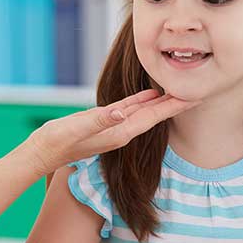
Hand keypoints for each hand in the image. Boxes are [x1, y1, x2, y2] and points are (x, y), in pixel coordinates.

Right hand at [26, 89, 198, 175]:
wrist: (42, 153)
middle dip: (177, 103)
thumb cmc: (57, 141)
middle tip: (199, 89)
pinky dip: (143, 101)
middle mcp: (121, 132)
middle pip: (156, 115)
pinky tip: (151, 94)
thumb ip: (99, 119)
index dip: (174, 106)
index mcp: (119, 132)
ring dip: (163, 102)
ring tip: (182, 89)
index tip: (195, 96)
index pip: (154, 117)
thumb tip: (122, 111)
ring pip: (145, 112)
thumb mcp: (77, 128)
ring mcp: (113, 128)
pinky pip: (130, 109)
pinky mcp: (104, 122)